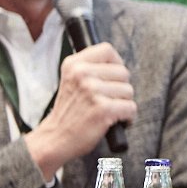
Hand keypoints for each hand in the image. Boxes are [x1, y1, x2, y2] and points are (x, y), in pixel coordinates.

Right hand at [26, 43, 135, 178]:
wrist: (56, 138)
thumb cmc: (70, 111)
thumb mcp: (72, 80)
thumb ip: (91, 68)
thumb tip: (118, 63)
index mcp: (73, 64)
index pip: (107, 50)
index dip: (116, 64)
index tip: (112, 78)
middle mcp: (82, 74)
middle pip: (123, 72)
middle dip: (121, 88)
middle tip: (107, 100)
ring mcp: (92, 91)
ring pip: (129, 91)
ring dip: (124, 104)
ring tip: (108, 111)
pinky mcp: (103, 109)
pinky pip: (131, 108)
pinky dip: (128, 118)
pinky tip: (115, 121)